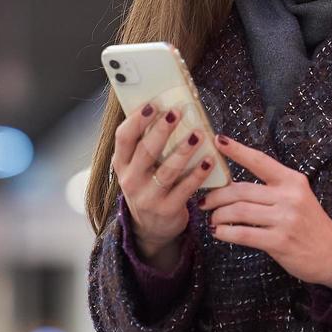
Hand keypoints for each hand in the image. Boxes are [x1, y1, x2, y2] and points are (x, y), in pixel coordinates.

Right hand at [112, 102, 216, 270]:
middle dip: (162, 129)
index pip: (123, 137)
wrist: (150, 228)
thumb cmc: (148, 185)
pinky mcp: (167, 210)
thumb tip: (166, 108)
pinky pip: (185, 189)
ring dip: (184, 150)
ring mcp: (148, 197)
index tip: (153, 103)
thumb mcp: (138, 167)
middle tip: (177, 111)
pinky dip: (198, 174)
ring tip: (199, 134)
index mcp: (122, 163)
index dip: (137, 119)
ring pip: (167, 170)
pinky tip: (209, 161)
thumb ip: (146, 143)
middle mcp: (130, 180)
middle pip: (146, 150)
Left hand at [199, 134, 331, 291]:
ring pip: (238, 211)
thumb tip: (233, 184)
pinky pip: (243, 233)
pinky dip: (225, 232)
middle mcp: (289, 196)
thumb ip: (271, 188)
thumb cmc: (308, 223)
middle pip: (240, 190)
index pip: (259, 160)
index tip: (218, 140)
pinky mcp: (279, 241)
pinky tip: (218, 232)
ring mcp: (285, 219)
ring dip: (218, 215)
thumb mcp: (297, 197)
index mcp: (292, 180)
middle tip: (205, 201)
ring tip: (212, 218)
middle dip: (217, 195)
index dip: (237, 150)